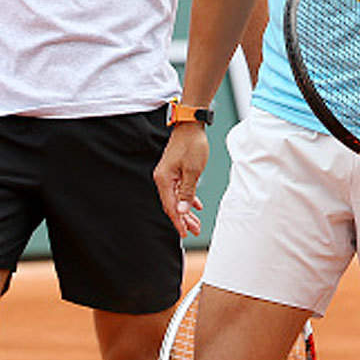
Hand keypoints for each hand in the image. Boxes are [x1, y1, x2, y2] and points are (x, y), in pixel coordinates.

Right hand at [153, 123, 207, 237]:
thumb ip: (187, 192)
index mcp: (164, 179)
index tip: (185, 233)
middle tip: (195, 230)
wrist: (190, 126)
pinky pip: (180, 189)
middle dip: (184, 219)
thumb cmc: (192, 145)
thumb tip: (183, 211)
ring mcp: (168, 175)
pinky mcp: (174, 171)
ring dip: (187, 211)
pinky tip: (197, 206)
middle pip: (173, 204)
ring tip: (197, 223)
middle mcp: (163, 178)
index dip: (178, 221)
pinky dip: (188, 198)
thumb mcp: (193, 171)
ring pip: (177, 198)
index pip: (171, 206)